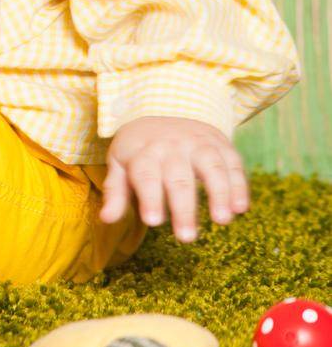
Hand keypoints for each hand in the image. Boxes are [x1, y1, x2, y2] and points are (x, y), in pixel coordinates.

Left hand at [99, 114, 249, 241]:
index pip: (145, 175)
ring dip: (219, 192)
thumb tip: (106, 219)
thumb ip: (115, 192)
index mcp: (144, 151)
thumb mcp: (120, 164)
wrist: (161, 108)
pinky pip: (232, 161)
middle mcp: (172, 145)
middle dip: (183, 207)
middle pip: (179, 176)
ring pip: (211, 165)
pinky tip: (241, 208)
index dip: (150, 197)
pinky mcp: (219, 142)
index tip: (153, 222)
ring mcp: (198, 142)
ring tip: (222, 221)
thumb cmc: (138, 149)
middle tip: (187, 237)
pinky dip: (239, 184)